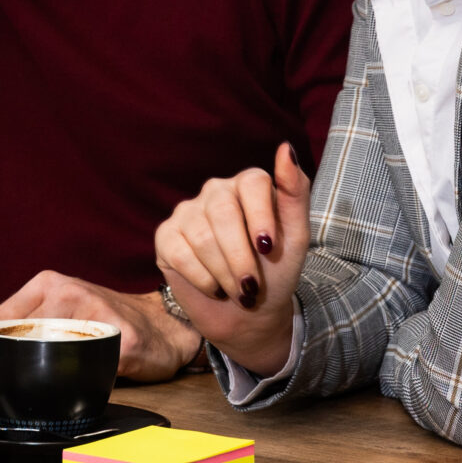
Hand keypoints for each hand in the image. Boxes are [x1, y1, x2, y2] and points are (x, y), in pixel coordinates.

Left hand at [0, 273, 203, 381]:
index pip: (2, 318)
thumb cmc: (107, 318)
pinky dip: (81, 381)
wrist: (164, 324)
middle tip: (9, 385)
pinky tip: (85, 381)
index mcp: (49, 284)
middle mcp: (70, 292)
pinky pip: (89, 367)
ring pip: (53, 353)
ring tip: (54, 381)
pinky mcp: (121, 338)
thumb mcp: (62, 308)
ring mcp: (97, 313)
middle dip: (15, 365)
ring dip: (48, 375)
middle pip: (23, 338)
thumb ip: (28, 323)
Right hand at [154, 143, 312, 376]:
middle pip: (223, 212)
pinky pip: (179, 252)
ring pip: (201, 236)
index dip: (260, 216)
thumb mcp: (296, 237)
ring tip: (238, 290)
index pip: (252, 183)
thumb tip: (285, 148)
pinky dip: (202, 278)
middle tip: (251, 286)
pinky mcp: (166, 236)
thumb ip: (295, 192)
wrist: (250, 314)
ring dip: (224, 272)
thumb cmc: (276, 272)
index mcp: (249, 185)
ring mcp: (187, 212)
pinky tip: (215, 287)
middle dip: (239, 256)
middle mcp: (216, 191)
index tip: (268, 248)